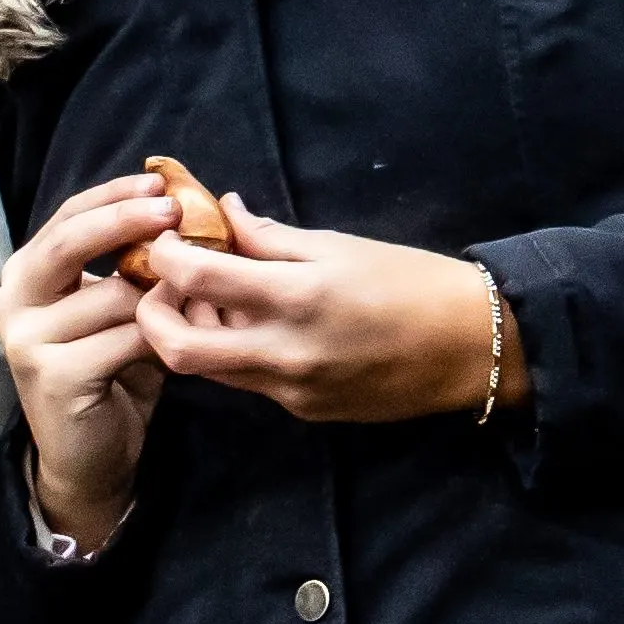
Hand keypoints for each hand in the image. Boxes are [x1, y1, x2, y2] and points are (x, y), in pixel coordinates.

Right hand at [0, 172, 179, 550]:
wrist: (91, 458)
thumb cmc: (111, 375)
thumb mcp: (118, 309)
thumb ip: (129, 265)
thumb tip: (178, 211)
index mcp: (24, 277)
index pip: (67, 218)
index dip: (114, 196)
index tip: (161, 183)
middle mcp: (11, 302)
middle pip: (71, 241)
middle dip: (127, 220)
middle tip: (176, 212)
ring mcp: (25, 340)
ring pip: (114, 295)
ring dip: (161, 302)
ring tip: (186, 315)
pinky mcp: (52, 374)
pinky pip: (126, 337)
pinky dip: (158, 341)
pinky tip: (169, 352)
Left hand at [135, 208, 508, 427]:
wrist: (471, 349)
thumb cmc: (412, 282)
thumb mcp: (339, 246)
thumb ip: (270, 236)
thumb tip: (222, 212)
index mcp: (297, 296)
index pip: (198, 278)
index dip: (167, 255)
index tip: (165, 238)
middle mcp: (285, 351)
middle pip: (178, 348)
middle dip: (152, 314)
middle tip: (162, 285)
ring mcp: (292, 389)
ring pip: (209, 370)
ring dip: (193, 333)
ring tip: (210, 299)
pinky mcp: (303, 411)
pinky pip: (249, 382)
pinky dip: (235, 352)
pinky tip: (255, 326)